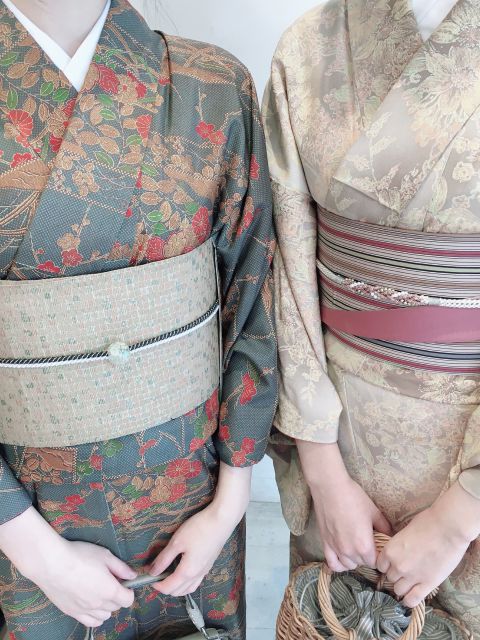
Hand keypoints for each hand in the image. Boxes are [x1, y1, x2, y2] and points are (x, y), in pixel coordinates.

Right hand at [0, 508, 135, 627]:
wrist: (51, 563)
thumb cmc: (79, 556)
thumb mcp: (105, 555)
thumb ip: (121, 567)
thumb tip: (132, 575)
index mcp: (110, 590)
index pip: (128, 600)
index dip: (129, 590)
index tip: (124, 582)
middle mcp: (98, 604)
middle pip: (116, 607)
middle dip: (117, 596)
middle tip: (110, 582)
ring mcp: (84, 610)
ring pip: (104, 616)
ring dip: (106, 607)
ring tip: (99, 592)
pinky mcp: (71, 612)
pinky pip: (89, 622)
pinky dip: (94, 616)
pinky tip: (91, 604)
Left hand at [149, 462, 251, 596]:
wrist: (222, 520)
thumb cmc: (199, 528)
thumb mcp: (177, 541)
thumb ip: (164, 558)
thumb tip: (152, 571)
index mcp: (187, 572)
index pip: (168, 588)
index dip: (156, 585)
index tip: (148, 576)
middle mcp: (197, 575)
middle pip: (178, 592)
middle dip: (165, 588)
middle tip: (156, 575)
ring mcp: (205, 570)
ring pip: (189, 588)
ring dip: (177, 588)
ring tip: (168, 575)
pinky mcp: (210, 564)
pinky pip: (196, 581)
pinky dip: (187, 582)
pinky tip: (183, 570)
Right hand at [297, 441, 391, 571]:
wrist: (331, 488)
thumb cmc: (354, 498)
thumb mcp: (374, 511)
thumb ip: (384, 527)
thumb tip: (391, 536)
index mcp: (364, 546)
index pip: (375, 562)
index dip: (378, 556)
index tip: (379, 547)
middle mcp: (350, 552)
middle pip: (362, 564)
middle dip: (367, 557)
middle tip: (368, 544)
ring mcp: (336, 549)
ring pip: (348, 565)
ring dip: (354, 560)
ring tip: (356, 548)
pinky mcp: (325, 543)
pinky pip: (332, 563)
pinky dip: (339, 564)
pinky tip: (343, 557)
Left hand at [377, 482, 479, 607]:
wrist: (447, 528)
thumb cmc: (427, 522)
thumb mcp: (405, 531)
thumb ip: (399, 545)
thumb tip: (398, 551)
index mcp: (390, 550)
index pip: (380, 566)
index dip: (387, 565)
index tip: (393, 564)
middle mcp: (397, 566)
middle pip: (390, 578)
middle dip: (396, 575)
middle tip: (405, 571)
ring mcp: (412, 577)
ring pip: (398, 590)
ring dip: (403, 587)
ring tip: (410, 582)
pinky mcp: (427, 584)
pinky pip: (412, 599)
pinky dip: (409, 600)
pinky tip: (411, 597)